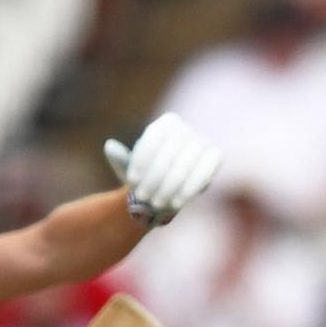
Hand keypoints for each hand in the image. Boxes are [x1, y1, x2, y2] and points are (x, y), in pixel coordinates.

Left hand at [104, 112, 222, 225]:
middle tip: (144, 198)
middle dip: (155, 177)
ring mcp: (202, 141)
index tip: (132, 182)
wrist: (169, 189)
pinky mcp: (215, 156)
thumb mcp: (129, 168)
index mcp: (166, 123)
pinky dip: (190, 188)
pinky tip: (177, 202)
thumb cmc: (147, 177)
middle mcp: (185, 128)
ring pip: (186, 163)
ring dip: (170, 186)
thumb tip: (110, 146)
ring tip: (157, 203)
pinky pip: (205, 170)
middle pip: (170, 151)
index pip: (154, 137)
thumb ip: (120, 158)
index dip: (142, 160)